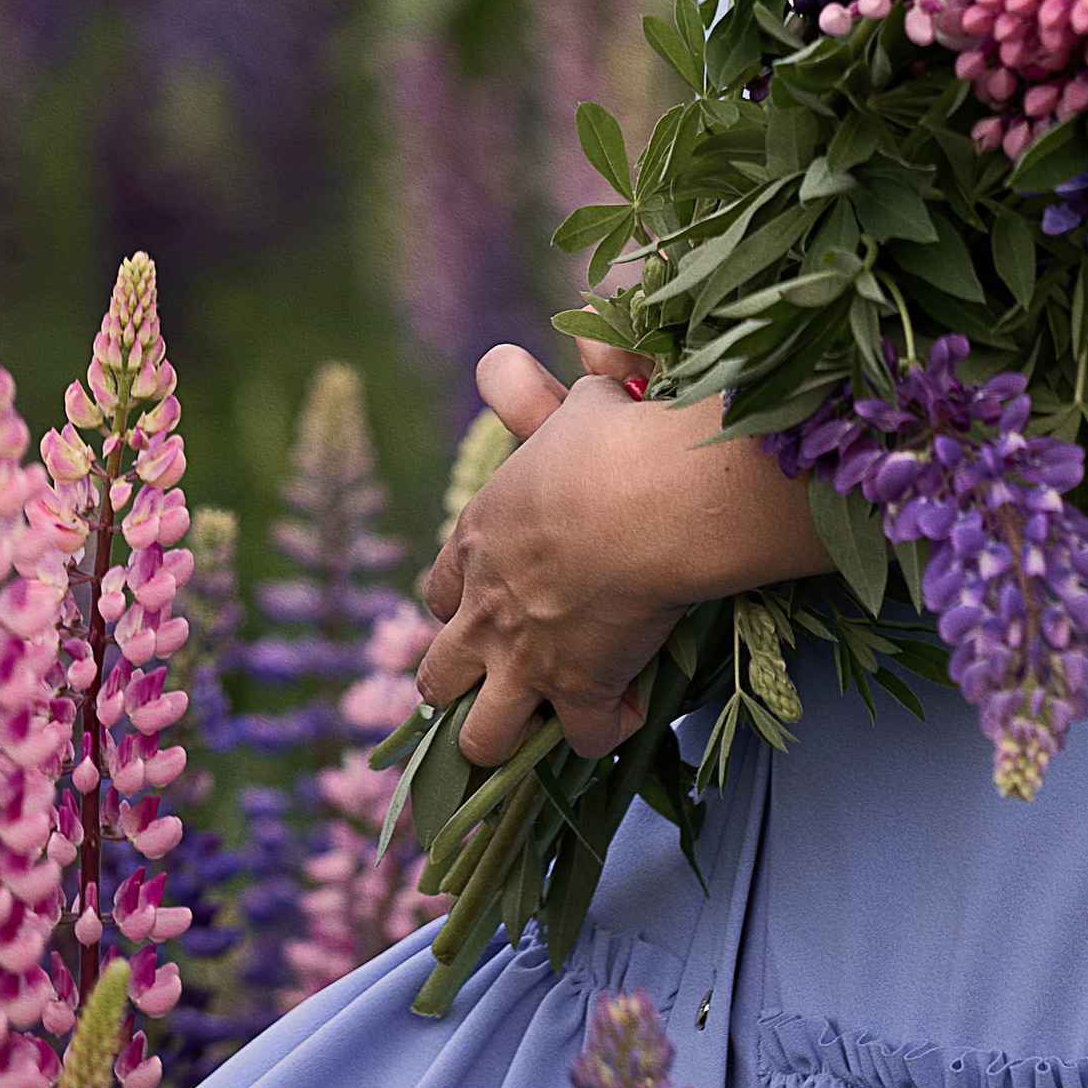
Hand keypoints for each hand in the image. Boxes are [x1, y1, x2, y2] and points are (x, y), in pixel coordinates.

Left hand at [414, 344, 827, 763]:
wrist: (652, 495)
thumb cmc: (612, 438)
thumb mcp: (574, 401)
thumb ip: (549, 387)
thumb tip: (558, 347)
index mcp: (479, 538)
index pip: (438, 591)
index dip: (457, 604)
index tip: (485, 605)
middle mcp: (486, 609)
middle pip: (435, 676)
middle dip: (460, 686)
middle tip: (506, 676)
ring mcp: (525, 659)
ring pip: (480, 737)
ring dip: (508, 735)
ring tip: (548, 721)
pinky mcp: (579, 692)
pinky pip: (584, 740)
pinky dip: (607, 731)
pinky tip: (631, 708)